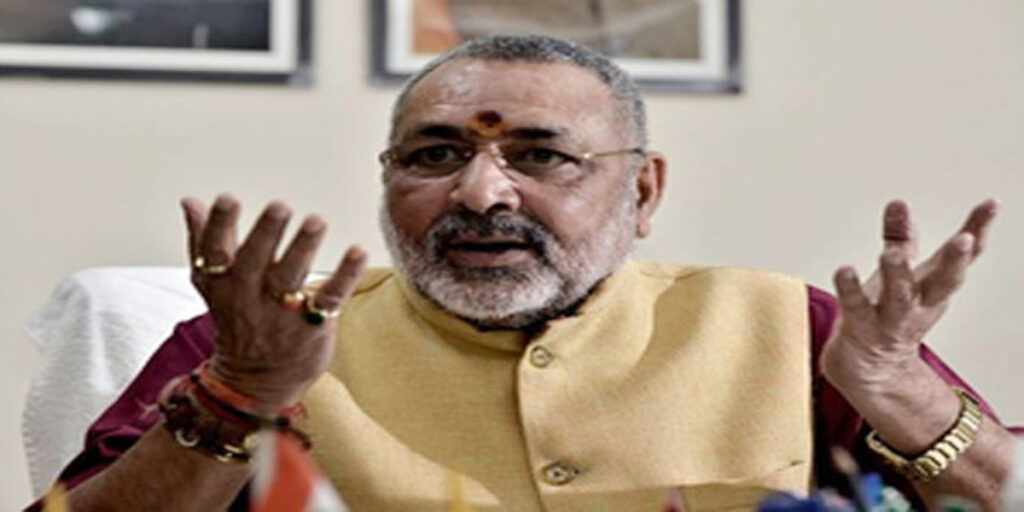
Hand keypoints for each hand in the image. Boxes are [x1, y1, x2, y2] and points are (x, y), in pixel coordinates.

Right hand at [181, 194, 366, 407]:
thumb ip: (205, 240)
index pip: (215, 251)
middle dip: (266, 233)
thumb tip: (191, 201)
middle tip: (279, 206)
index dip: (218, 225)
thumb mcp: (213, 285)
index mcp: (224, 282)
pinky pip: (331, 297)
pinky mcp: (313, 323)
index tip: (226, 199)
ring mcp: (282, 311)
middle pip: (255, 260)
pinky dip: (345, 274)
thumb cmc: (239, 322)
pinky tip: (357, 251)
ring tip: (316, 221)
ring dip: (303, 248)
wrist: (255, 382)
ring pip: (291, 277)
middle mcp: (250, 296)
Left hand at [821, 199, 998, 392]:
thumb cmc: (887, 316)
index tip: (991, 203)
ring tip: (890, 253)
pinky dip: (850, 290)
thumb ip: (900, 238)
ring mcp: (892, 318)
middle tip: (964, 239)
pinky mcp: (862, 329)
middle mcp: (919, 303)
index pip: (961, 257)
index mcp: (932, 286)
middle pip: (944, 282)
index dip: (978, 229)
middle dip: (955, 261)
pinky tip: (844, 270)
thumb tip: (899, 202)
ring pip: (900, 296)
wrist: (871, 372)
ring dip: (897, 275)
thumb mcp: (901, 273)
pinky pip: (856, 308)